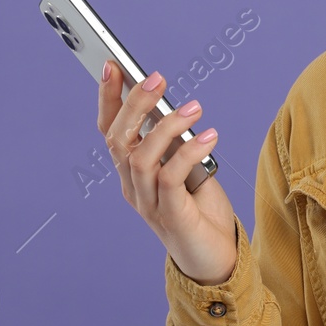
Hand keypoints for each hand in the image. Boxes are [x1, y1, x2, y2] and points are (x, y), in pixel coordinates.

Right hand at [99, 61, 236, 284]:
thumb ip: (177, 144)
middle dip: (134, 103)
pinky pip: (170, 177)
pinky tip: (210, 135)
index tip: (114, 64)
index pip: (111, 131)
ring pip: (142, 156)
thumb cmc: (201, 212)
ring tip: (195, 107)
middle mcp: (132, 187)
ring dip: (166, 126)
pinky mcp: (170, 215)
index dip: (109, 99)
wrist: (215, 260)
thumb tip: (175, 109)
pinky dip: (188, 151)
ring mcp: (148, 203)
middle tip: (157, 77)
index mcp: (132, 173)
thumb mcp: (188, 169)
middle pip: (119, 139)